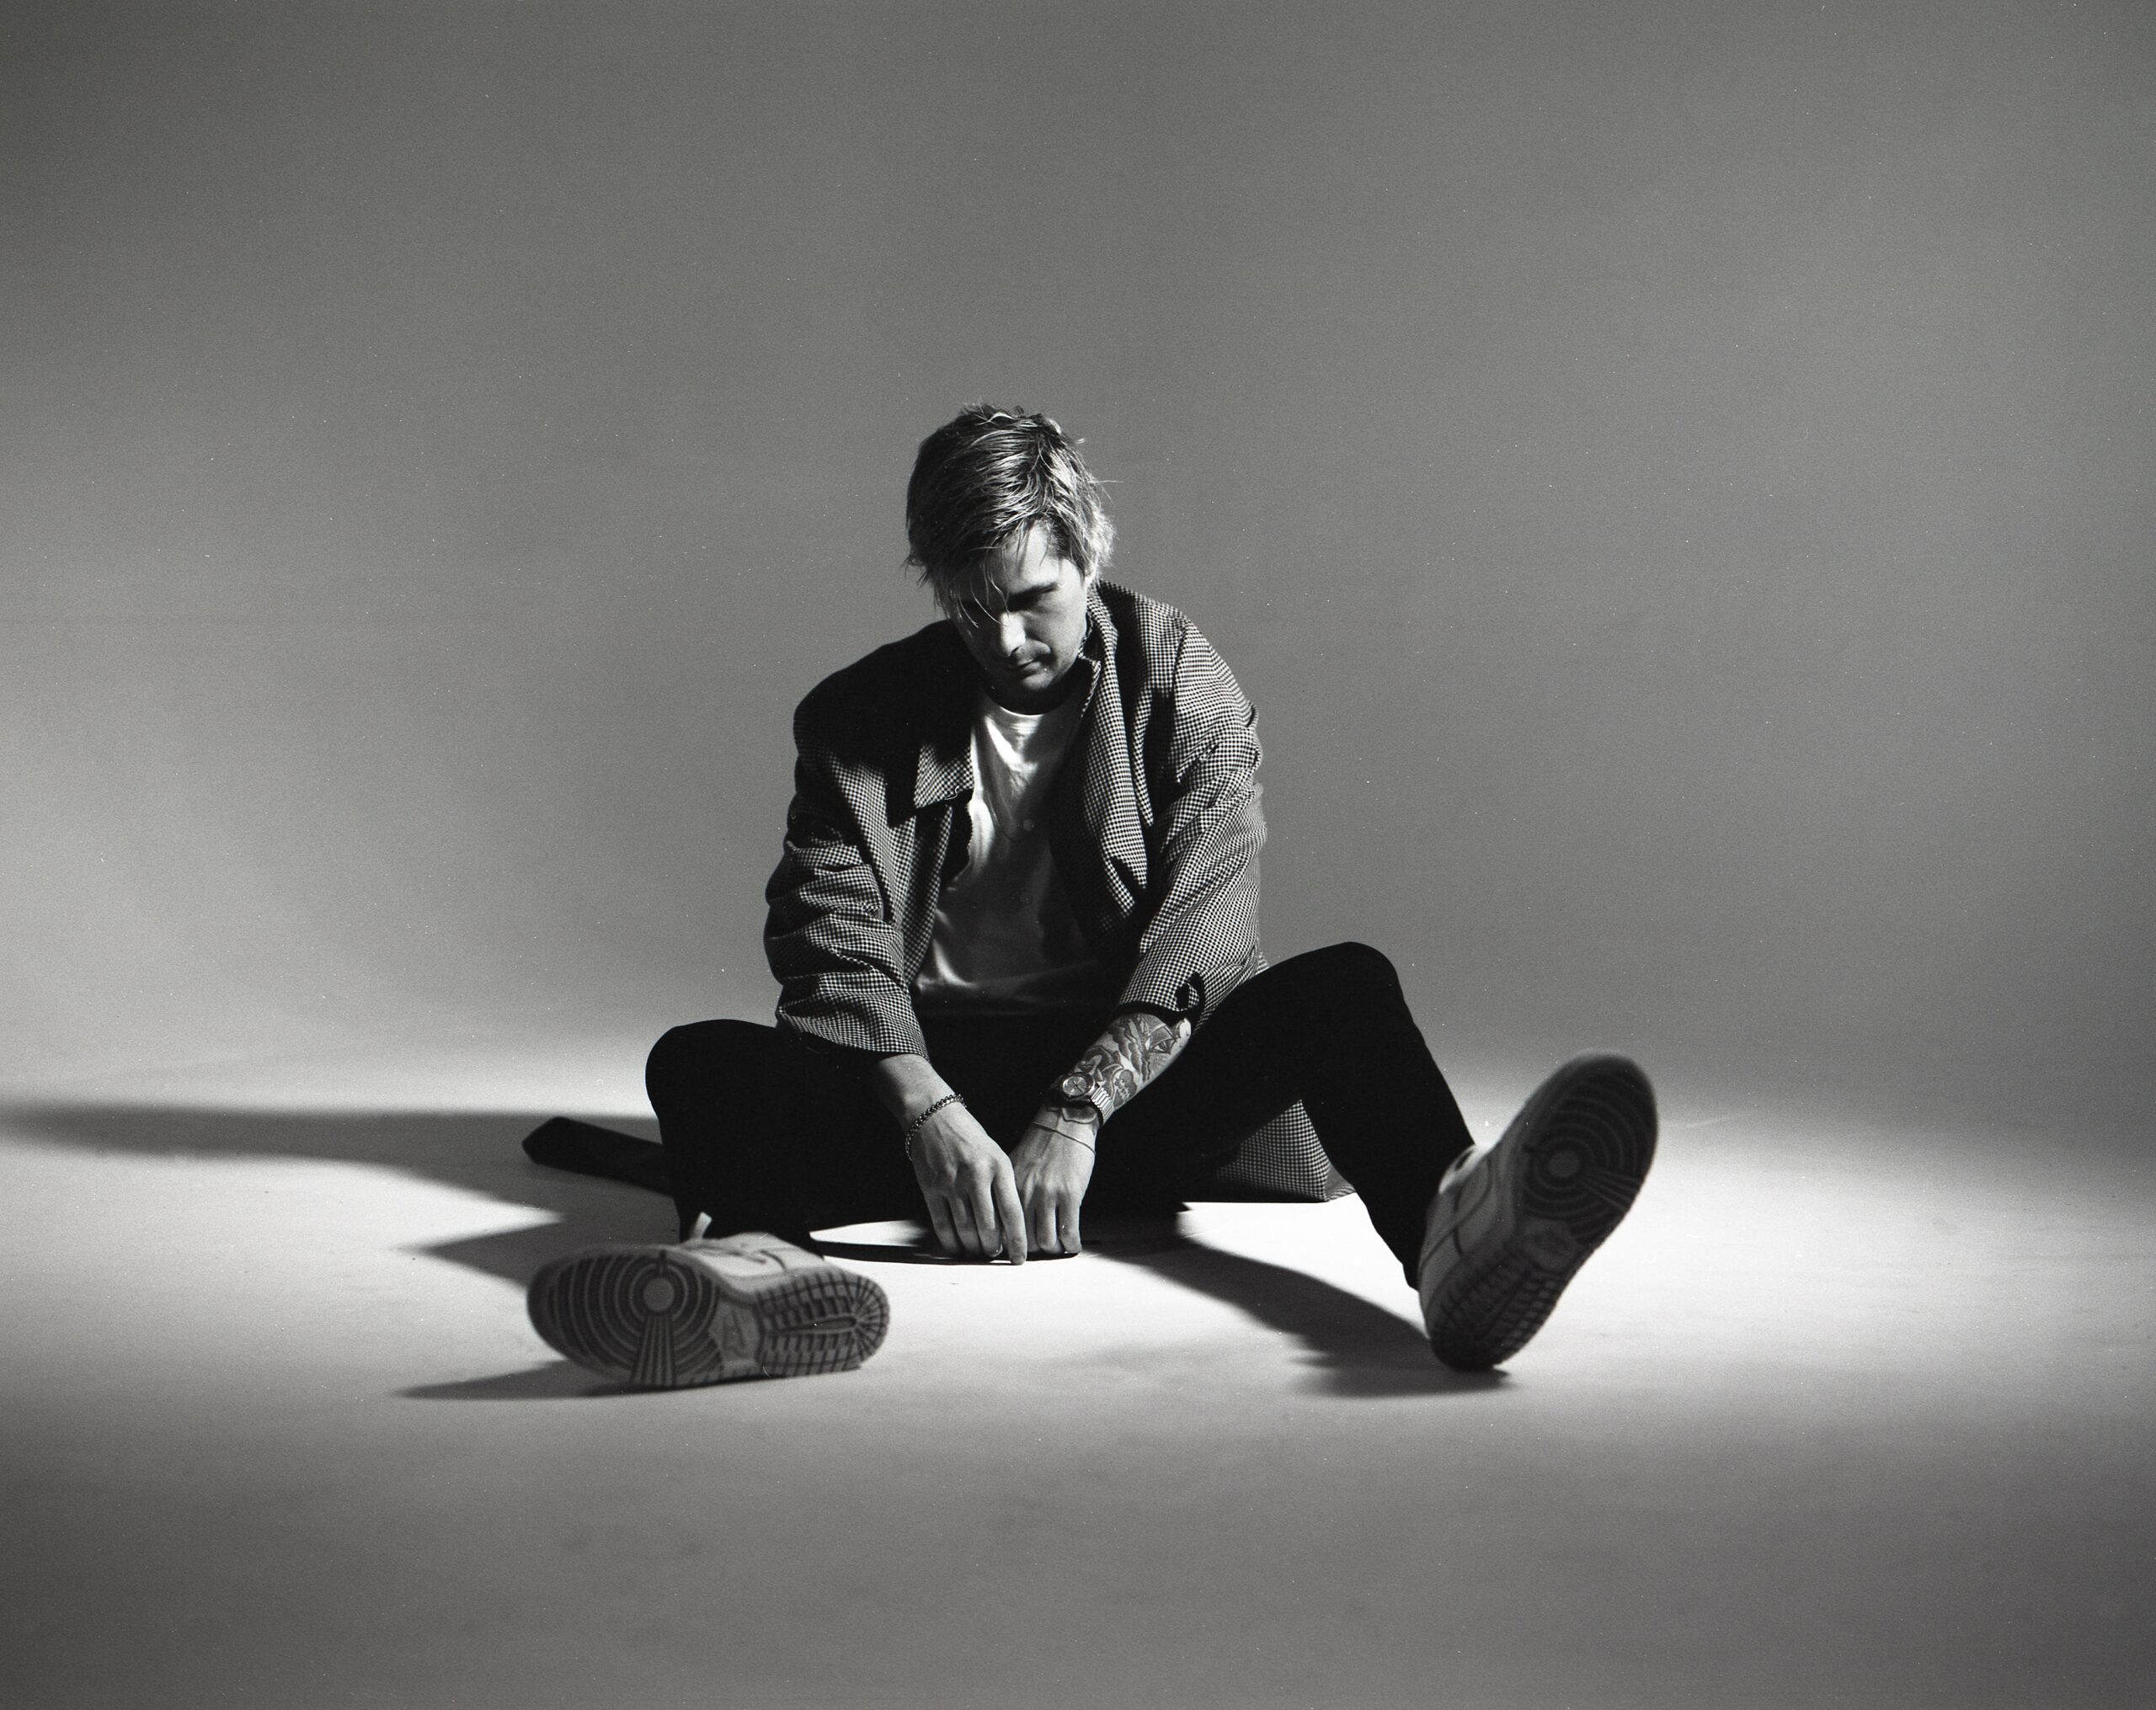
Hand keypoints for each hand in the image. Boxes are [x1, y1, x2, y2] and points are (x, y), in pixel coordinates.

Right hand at [907, 1098, 1027, 1263]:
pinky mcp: (931, 1188)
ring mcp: (951, 1183)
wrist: (935, 1118)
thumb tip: (1011, 1226)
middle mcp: (976, 1176)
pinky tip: (958, 1249)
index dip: (1017, 1240)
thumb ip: (1005, 1187)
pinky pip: (942, 1225)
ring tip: (979, 1252)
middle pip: (988, 1226)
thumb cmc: (972, 1140)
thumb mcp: (997, 1156)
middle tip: (996, 1254)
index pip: (1012, 1212)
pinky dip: (951, 1242)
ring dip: (974, 1248)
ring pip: (965, 1229)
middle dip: (994, 1247)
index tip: (1020, 1258)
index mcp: (998, 1167)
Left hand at [1008, 1106, 1097, 1255]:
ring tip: (1058, 1248)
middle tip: (1040, 1252)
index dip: (1010, 1245)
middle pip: (1024, 1240)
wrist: (1065, 1121)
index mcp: (1009, 1187)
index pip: (1004, 1228)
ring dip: (1054, 1250)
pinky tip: (1073, 1244)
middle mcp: (1025, 1192)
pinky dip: (1071, 1244)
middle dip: (1033, 1252)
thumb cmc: (1041, 1144)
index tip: (1016, 1252)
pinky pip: (1069, 1231)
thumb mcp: (1015, 1166)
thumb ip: (1010, 1192)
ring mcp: (1048, 1194)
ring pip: (1046, 1241)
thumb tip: (1005, 1222)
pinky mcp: (1070, 1195)